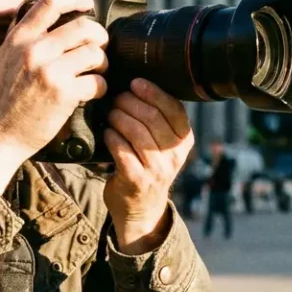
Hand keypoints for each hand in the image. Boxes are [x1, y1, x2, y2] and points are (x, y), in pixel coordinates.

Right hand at [0, 0, 108, 190]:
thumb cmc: (1, 102)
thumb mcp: (2, 60)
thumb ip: (21, 38)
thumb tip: (38, 16)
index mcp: (19, 39)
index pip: (50, 3)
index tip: (87, 3)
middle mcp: (34, 50)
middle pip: (83, 27)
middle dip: (99, 36)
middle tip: (100, 47)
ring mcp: (49, 71)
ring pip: (94, 53)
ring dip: (102, 63)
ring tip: (97, 72)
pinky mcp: (63, 93)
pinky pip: (97, 81)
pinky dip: (101, 87)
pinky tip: (93, 92)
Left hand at [103, 79, 194, 253]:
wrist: (142, 208)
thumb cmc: (149, 166)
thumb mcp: (165, 146)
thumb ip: (160, 121)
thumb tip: (139, 86)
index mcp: (184, 142)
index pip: (174, 109)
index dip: (154, 92)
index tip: (136, 83)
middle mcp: (174, 156)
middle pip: (152, 118)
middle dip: (130, 102)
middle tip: (116, 98)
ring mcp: (156, 169)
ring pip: (136, 131)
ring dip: (118, 117)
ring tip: (111, 113)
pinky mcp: (136, 180)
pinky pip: (121, 149)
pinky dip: (111, 137)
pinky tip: (107, 133)